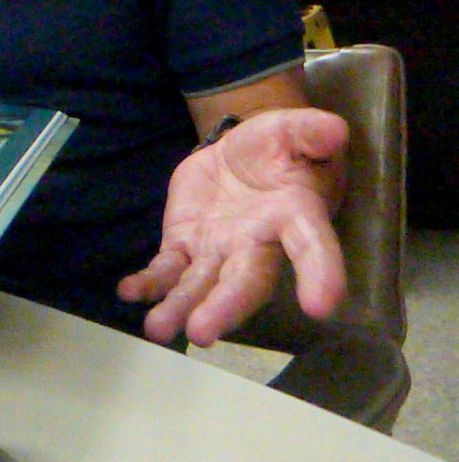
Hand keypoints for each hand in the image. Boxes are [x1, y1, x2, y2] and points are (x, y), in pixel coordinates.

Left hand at [116, 108, 348, 346]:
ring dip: (179, 306)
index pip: (311, 247)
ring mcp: (217, 250)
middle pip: (244, 280)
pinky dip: (149, 283)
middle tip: (202, 333)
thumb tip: (334, 130)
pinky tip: (128, 292)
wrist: (241, 153)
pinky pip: (166, 268)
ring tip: (158, 329)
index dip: (320, 274)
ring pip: (200, 284)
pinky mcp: (184, 245)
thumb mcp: (292, 129)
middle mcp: (256, 244)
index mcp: (294, 216)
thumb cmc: (277, 146)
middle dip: (224, 306)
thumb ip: (310, 131)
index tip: (321, 307)